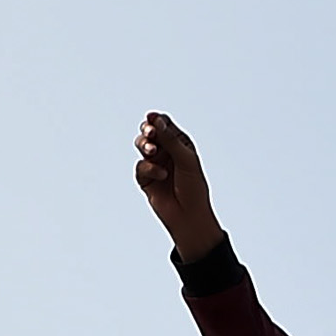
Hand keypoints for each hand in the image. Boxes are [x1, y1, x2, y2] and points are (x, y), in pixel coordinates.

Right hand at [134, 112, 222, 259]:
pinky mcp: (146, 179)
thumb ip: (170, 139)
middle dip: (148, 131)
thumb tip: (156, 120)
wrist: (190, 217)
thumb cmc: (194, 188)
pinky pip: (140, 166)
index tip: (151, 118)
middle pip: (150, 132)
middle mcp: (167, 152)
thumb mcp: (186, 159)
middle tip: (151, 134)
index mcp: (180, 144)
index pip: (165, 125)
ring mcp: (155, 164)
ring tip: (152, 150)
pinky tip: (161, 175)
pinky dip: (149, 169)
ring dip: (145, 145)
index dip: (157, 120)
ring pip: (142, 146)